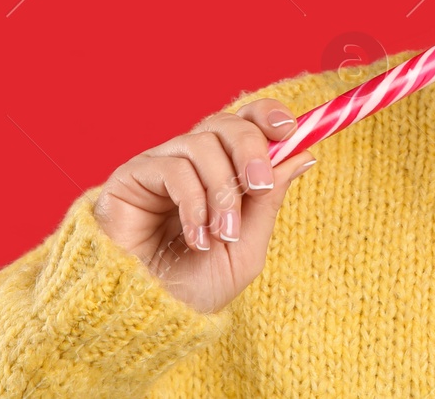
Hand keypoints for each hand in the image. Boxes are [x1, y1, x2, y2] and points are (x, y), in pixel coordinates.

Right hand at [92, 99, 316, 313]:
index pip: (245, 122)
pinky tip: (196, 237)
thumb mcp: (246, 245)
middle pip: (226, 124)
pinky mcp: (131, 177)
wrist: (151, 319)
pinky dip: (193, 202)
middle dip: (251, 149)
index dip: (268, 115)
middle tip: (259, 183)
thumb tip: (303, 154)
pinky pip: (172, 168)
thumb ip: (269, 199)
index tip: (290, 129)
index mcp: (222, 171)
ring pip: (202, 144)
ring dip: (222, 189)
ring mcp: (160, 166)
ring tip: (223, 232)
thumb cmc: (196, 287)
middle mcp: (191, 162)